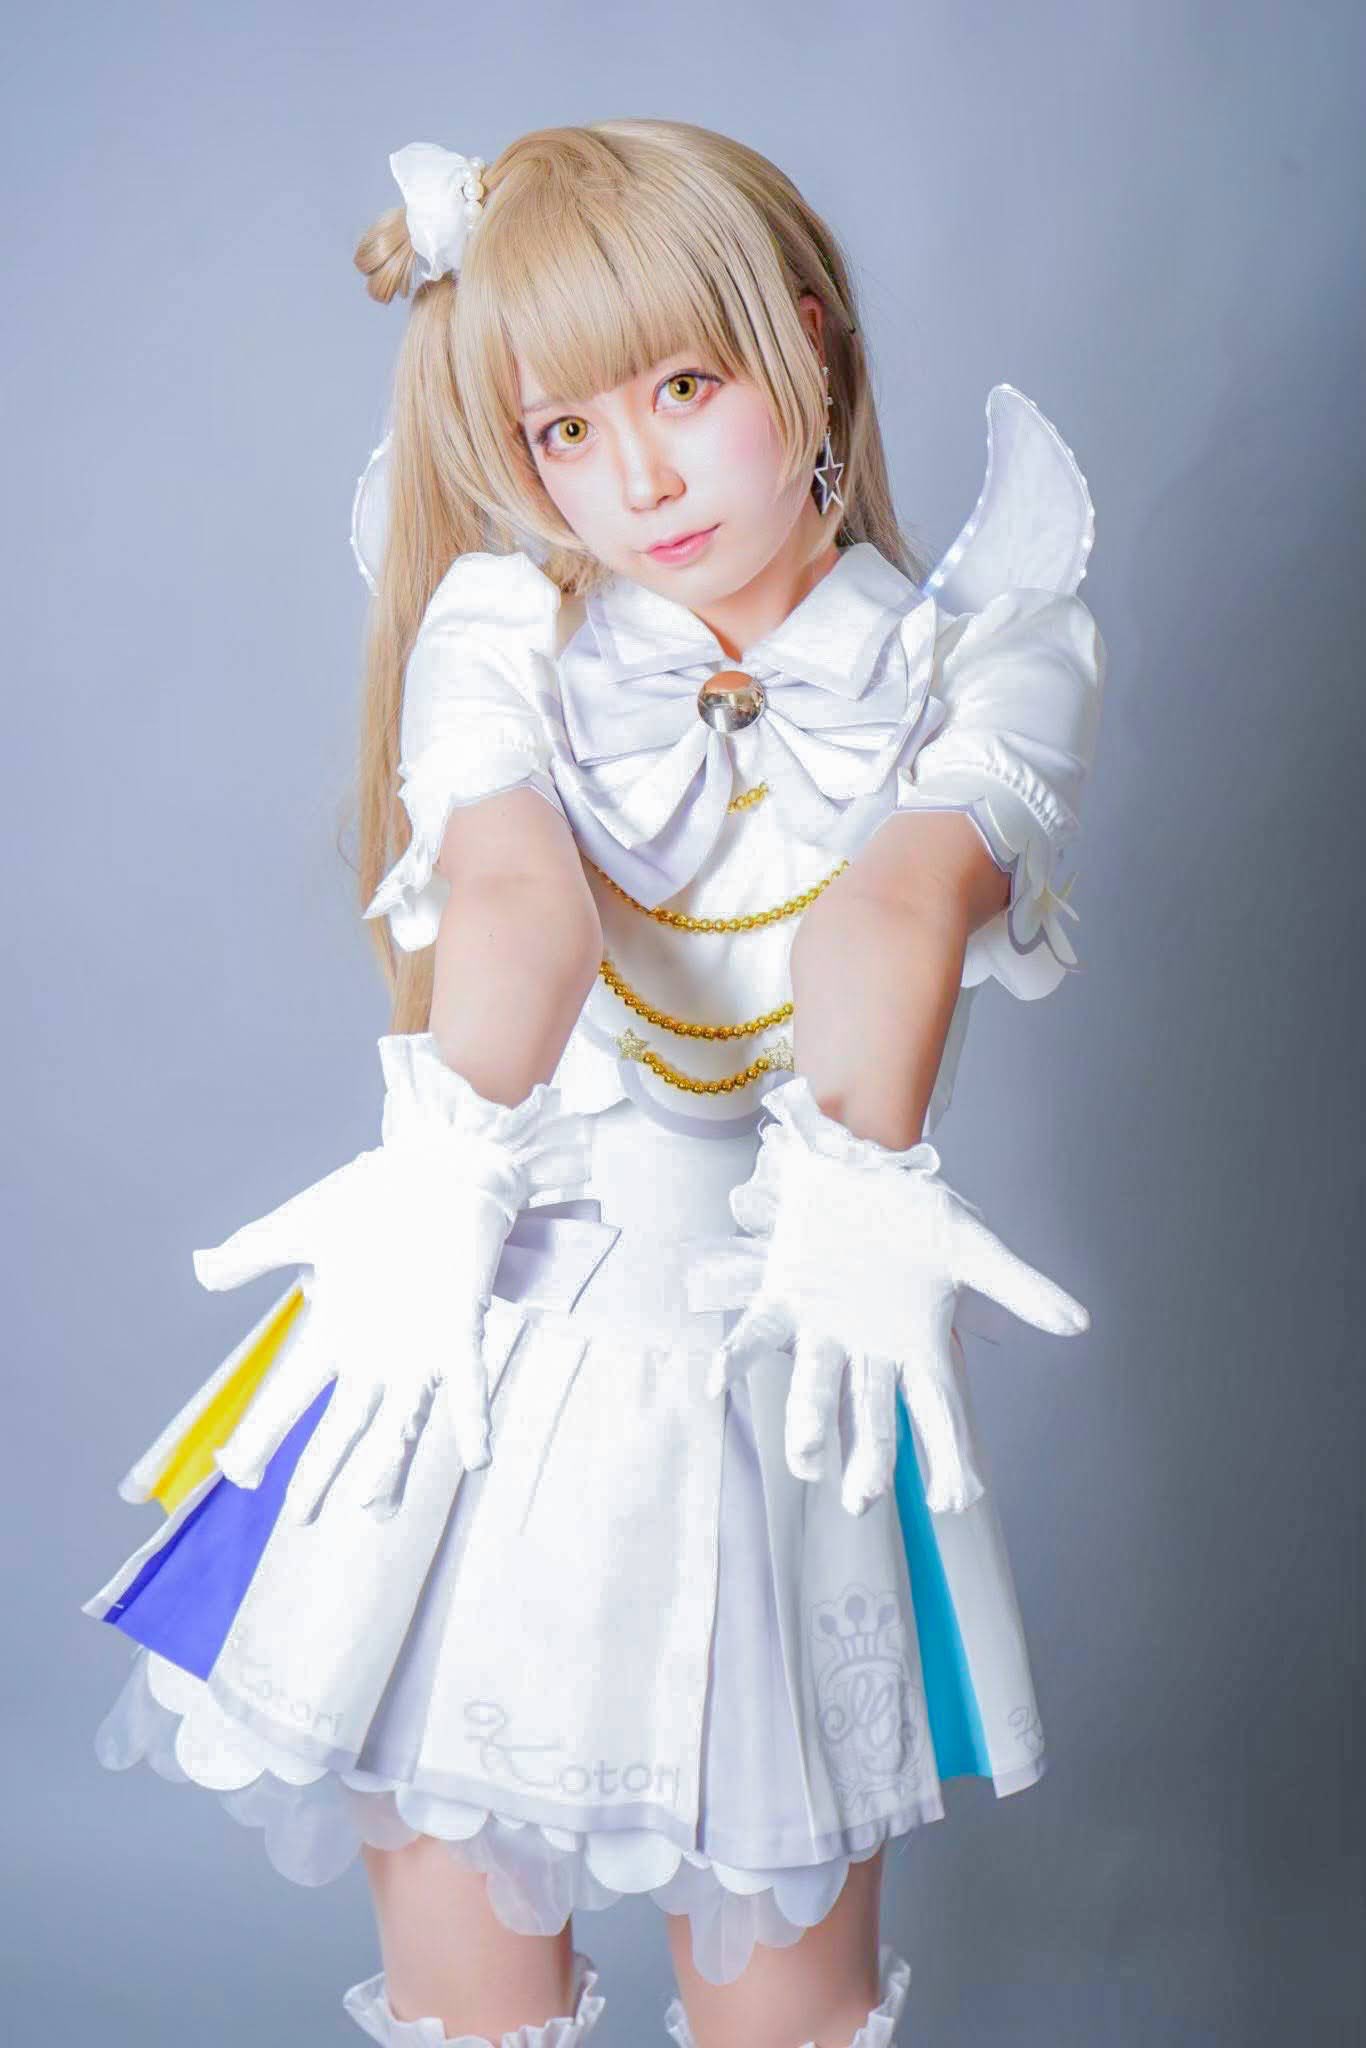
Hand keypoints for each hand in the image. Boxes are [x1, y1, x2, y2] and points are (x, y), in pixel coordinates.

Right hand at [191, 1035, 590, 1524]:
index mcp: (337, 1330)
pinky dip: (472, 1418)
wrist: (443, 1164)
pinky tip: (477, 1458)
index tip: (236, 1473)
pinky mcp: (462, 1327)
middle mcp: (376, 1351)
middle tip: (301, 1521)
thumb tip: (202, 1270)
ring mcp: (421, 1346)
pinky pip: (469, 1382)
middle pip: (344, 1424)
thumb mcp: (306, 1225)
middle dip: (321, 1470)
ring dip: (390, 1463)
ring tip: (374, 1509)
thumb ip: (255, 1250)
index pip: (290, 1393)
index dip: (263, 1433)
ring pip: (404, 1418)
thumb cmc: (378, 1196)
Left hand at [695, 1078, 1089, 1516]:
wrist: (859, 1156)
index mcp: (916, 1342)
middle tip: (860, 1502)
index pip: (938, 1412)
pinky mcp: (782, 1298)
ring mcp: (823, 1328)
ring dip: (809, 1424)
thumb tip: (1078, 1325)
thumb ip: (1018, 1286)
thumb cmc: (913, 1207)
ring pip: (815, 1387)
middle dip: (868, 1460)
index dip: (947, 1457)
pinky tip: (717, 1383)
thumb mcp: (969, 1243)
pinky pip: (756, 1336)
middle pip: (872, 1417)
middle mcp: (868, 1349)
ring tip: (805, 1460)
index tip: (956, 1502)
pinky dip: (737, 1358)